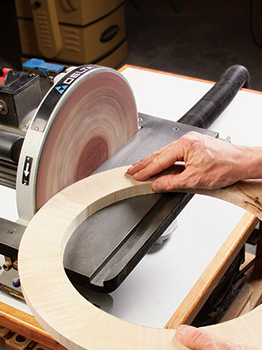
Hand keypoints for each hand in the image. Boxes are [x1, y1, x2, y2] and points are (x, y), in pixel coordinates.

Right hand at [127, 131, 256, 190]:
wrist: (242, 162)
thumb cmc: (225, 167)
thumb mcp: (195, 179)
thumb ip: (173, 182)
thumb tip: (158, 185)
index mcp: (185, 145)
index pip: (160, 160)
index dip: (146, 170)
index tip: (135, 175)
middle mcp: (187, 140)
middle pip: (160, 153)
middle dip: (145, 163)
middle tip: (132, 170)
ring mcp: (191, 142)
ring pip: (166, 152)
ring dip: (153, 161)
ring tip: (141, 167)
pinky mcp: (195, 146)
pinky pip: (174, 152)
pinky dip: (165, 159)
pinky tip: (160, 164)